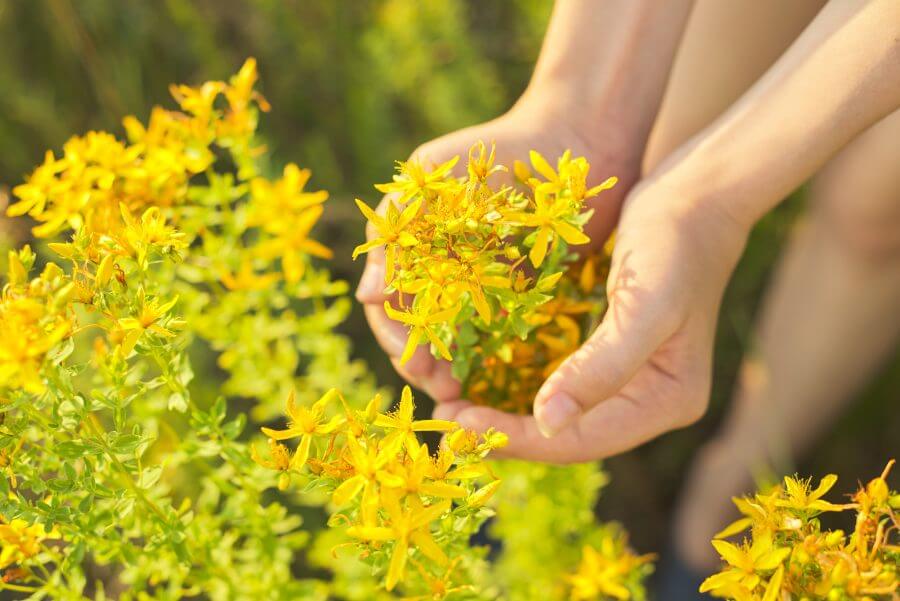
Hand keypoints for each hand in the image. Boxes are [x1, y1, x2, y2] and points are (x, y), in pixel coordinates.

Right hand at [356, 99, 640, 403]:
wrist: (575, 136)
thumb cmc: (495, 150)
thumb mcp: (430, 177)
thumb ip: (394, 228)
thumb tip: (366, 297)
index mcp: (416, 251)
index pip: (392, 307)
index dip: (399, 338)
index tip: (415, 361)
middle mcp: (447, 274)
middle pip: (425, 333)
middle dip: (426, 362)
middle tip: (442, 388)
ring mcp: (487, 287)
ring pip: (462, 342)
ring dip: (457, 370)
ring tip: (465, 392)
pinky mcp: (529, 294)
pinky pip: (506, 335)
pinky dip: (497, 359)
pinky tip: (500, 378)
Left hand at [435, 184, 749, 461]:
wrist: (694, 194)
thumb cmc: (673, 245)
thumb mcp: (643, 306)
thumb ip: (600, 368)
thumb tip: (547, 424)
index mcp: (668, 401)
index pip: (583, 440)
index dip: (519, 440)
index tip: (459, 426)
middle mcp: (649, 401)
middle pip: (569, 435)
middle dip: (506, 433)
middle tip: (445, 423)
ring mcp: (630, 379)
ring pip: (559, 414)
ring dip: (505, 414)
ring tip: (453, 407)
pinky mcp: (608, 354)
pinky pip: (558, 382)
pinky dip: (517, 384)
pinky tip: (477, 377)